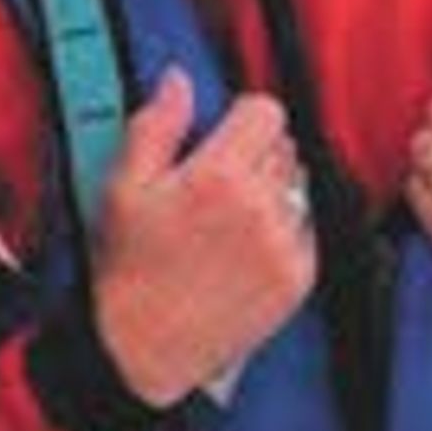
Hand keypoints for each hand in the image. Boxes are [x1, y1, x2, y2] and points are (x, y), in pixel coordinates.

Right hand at [88, 69, 315, 406]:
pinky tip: (246, 249)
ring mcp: (285, 245)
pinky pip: (307, 229)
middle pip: (285, 144)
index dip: (242, 118)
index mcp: (217, 175)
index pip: (266, 110)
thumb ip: (156, 125)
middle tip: (219, 183)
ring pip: (300, 185)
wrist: (143, 350)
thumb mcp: (124, 187)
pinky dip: (285, 231)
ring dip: (274, 190)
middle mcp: (260, 207)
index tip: (223, 137)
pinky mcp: (298, 278)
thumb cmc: (129, 270)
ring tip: (231, 219)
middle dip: (255, 152)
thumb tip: (179, 80)